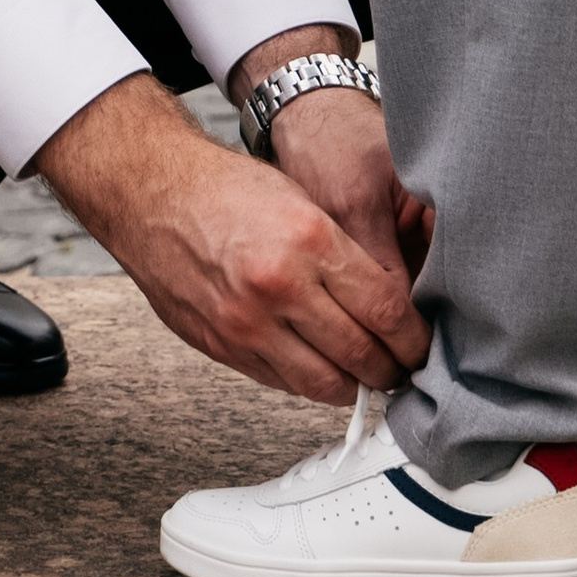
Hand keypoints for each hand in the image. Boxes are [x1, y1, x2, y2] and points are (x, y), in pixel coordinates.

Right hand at [32, 73, 427, 402]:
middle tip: (406, 370)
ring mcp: (248, 323)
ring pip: (323, 382)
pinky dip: (310, 382)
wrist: (153, 194)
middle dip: (392, 370)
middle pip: (360, 353)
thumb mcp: (300, 199)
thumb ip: (342, 253)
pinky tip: (324, 370)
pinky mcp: (224, 346)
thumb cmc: (228, 189)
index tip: (423, 344)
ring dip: (354, 387)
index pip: (385, 308)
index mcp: (309, 238)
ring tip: (370, 378)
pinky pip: (282, 383)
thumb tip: (388, 304)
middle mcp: (281, 285)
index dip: (413, 337)